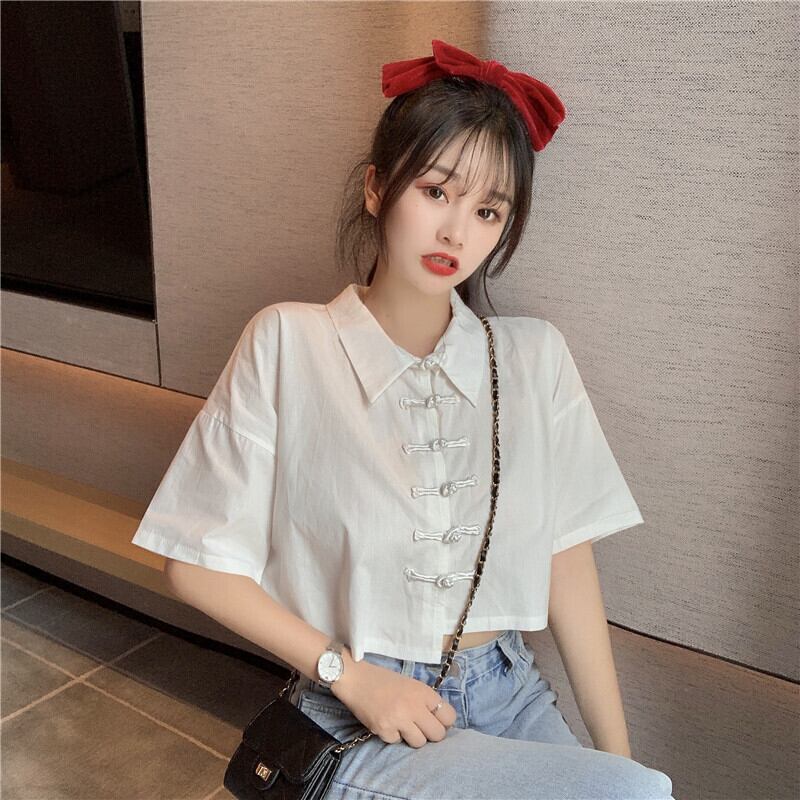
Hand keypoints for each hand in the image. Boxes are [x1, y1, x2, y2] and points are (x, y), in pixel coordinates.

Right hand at [331, 658, 456, 747]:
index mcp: (423, 692)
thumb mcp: (410, 685)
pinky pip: (397, 742)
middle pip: (438, 734)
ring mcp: (399, 720)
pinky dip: (393, 735)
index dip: (443, 721)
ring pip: (419, 742)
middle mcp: (414, 706)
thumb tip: (439, 720)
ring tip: (402, 725)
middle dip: (431, 733)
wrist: (355, 679)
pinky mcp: (384, 730)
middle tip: (420, 727)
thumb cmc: (383, 680)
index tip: (435, 720)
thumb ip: (425, 701)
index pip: (449, 716)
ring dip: (412, 737)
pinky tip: (386, 723)